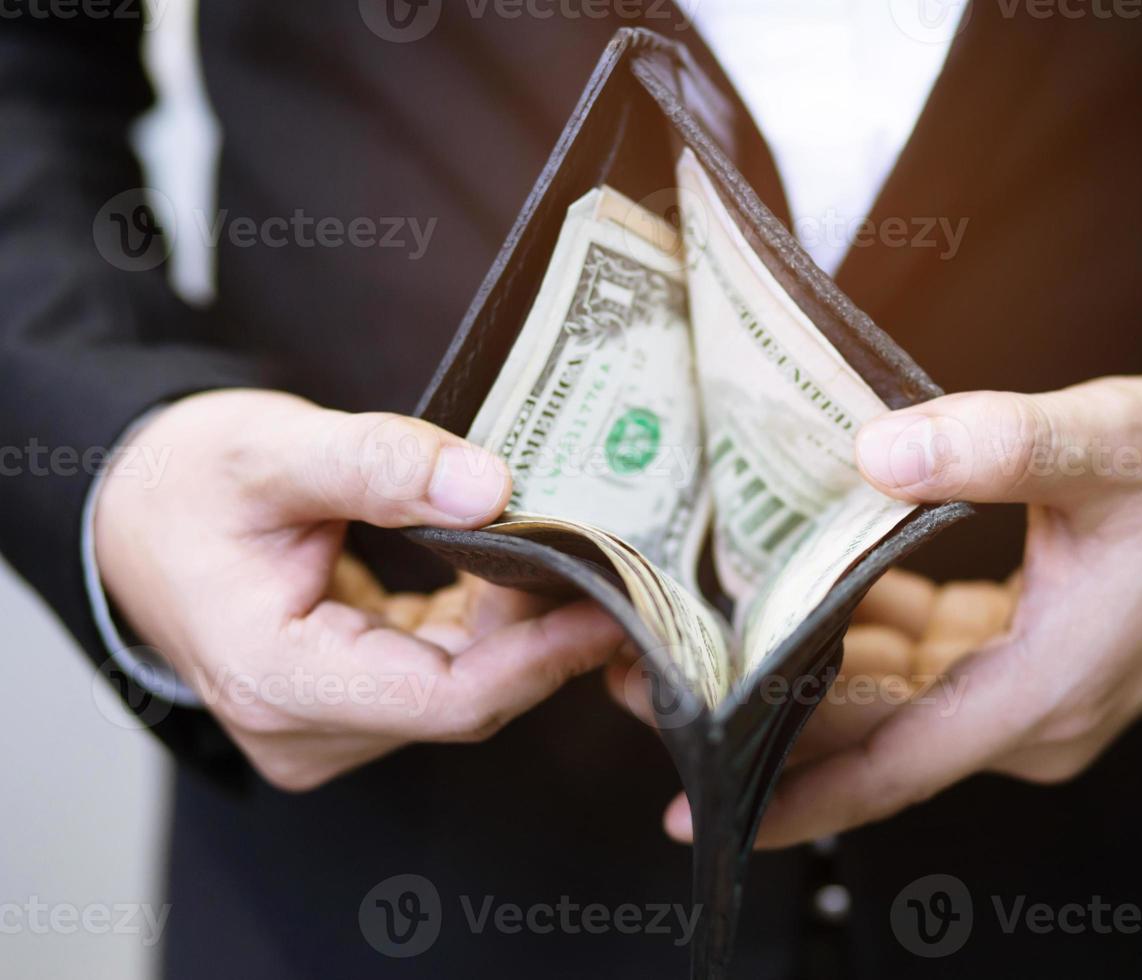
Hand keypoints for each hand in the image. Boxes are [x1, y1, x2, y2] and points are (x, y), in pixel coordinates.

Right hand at [95, 389, 622, 790]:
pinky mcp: (350, 702)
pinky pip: (444, 672)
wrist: (133, 509)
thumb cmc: (184, 483)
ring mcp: (327, 723)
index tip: (607, 605)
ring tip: (562, 549)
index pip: (443, 697)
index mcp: (275, 679)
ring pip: (464, 689)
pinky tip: (512, 568)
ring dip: (518, 625)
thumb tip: (490, 487)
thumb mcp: (271, 449)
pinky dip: (486, 624)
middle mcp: (304, 724)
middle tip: (604, 556)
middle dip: (540, 630)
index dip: (539, 657)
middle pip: (465, 698)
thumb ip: (378, 463)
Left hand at [673, 376, 1141, 845]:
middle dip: (773, 710)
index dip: (796, 792)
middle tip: (666, 671)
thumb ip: (1001, 445)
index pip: (894, 767)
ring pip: (892, 696)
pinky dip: (867, 628)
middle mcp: (1027, 715)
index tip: (701, 804)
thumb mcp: (1113, 446)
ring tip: (716, 623)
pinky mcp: (1022, 658)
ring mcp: (1024, 691)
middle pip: (874, 735)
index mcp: (1043, 693)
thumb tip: (877, 451)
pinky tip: (815, 577)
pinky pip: (923, 662)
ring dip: (812, 665)